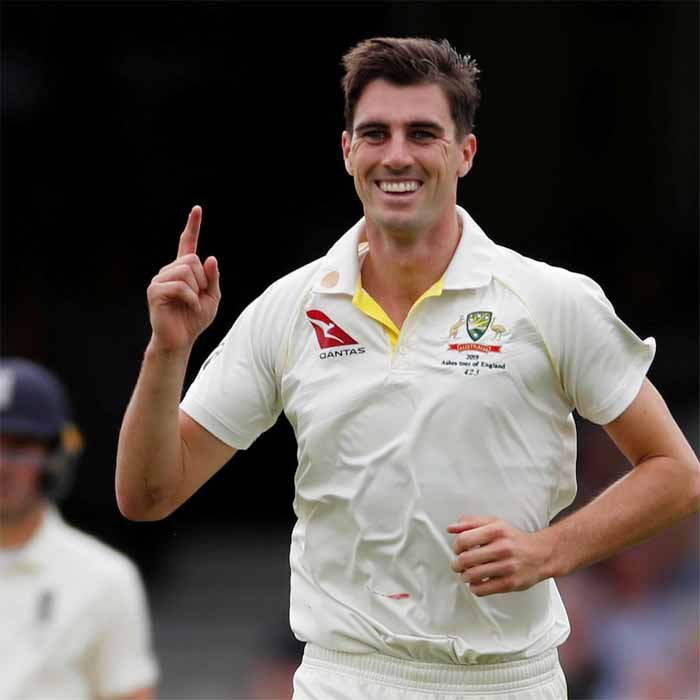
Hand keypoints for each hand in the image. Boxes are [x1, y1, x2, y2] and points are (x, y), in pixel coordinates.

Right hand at [147, 206, 220, 352]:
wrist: (180, 340)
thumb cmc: (194, 320)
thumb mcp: (212, 298)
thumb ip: (212, 278)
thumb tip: (210, 258)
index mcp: (183, 270)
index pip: (187, 244)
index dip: (193, 226)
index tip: (197, 209)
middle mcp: (169, 271)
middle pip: (192, 260)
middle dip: (202, 280)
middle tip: (197, 297)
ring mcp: (159, 280)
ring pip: (187, 271)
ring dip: (196, 290)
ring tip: (191, 303)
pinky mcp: (155, 291)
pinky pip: (181, 286)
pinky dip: (191, 298)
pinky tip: (188, 307)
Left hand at [447, 516, 554, 595]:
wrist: (541, 554)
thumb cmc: (513, 538)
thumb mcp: (494, 523)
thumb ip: (470, 522)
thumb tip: (451, 528)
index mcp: (496, 530)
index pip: (464, 540)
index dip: (455, 546)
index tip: (457, 550)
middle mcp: (502, 547)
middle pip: (466, 559)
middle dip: (456, 564)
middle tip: (458, 564)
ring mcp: (507, 567)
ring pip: (472, 575)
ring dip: (464, 576)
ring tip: (466, 573)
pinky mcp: (510, 583)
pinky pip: (482, 589)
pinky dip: (474, 587)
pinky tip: (477, 582)